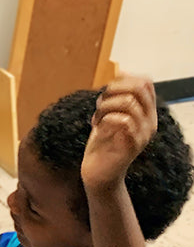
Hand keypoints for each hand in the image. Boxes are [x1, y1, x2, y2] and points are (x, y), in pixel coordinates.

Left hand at [82, 75, 156, 190]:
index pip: (146, 83)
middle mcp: (150, 122)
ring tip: (96, 117)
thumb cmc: (102, 146)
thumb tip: (120, 72)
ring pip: (129, 103)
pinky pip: (123, 121)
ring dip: (106, 106)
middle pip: (139, 88)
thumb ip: (115, 98)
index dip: (124, 79)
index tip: (106, 90)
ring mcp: (143, 134)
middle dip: (114, 90)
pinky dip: (105, 119)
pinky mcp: (133, 145)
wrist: (98, 174)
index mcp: (146, 113)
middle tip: (99, 103)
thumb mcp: (108, 117)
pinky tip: (97, 127)